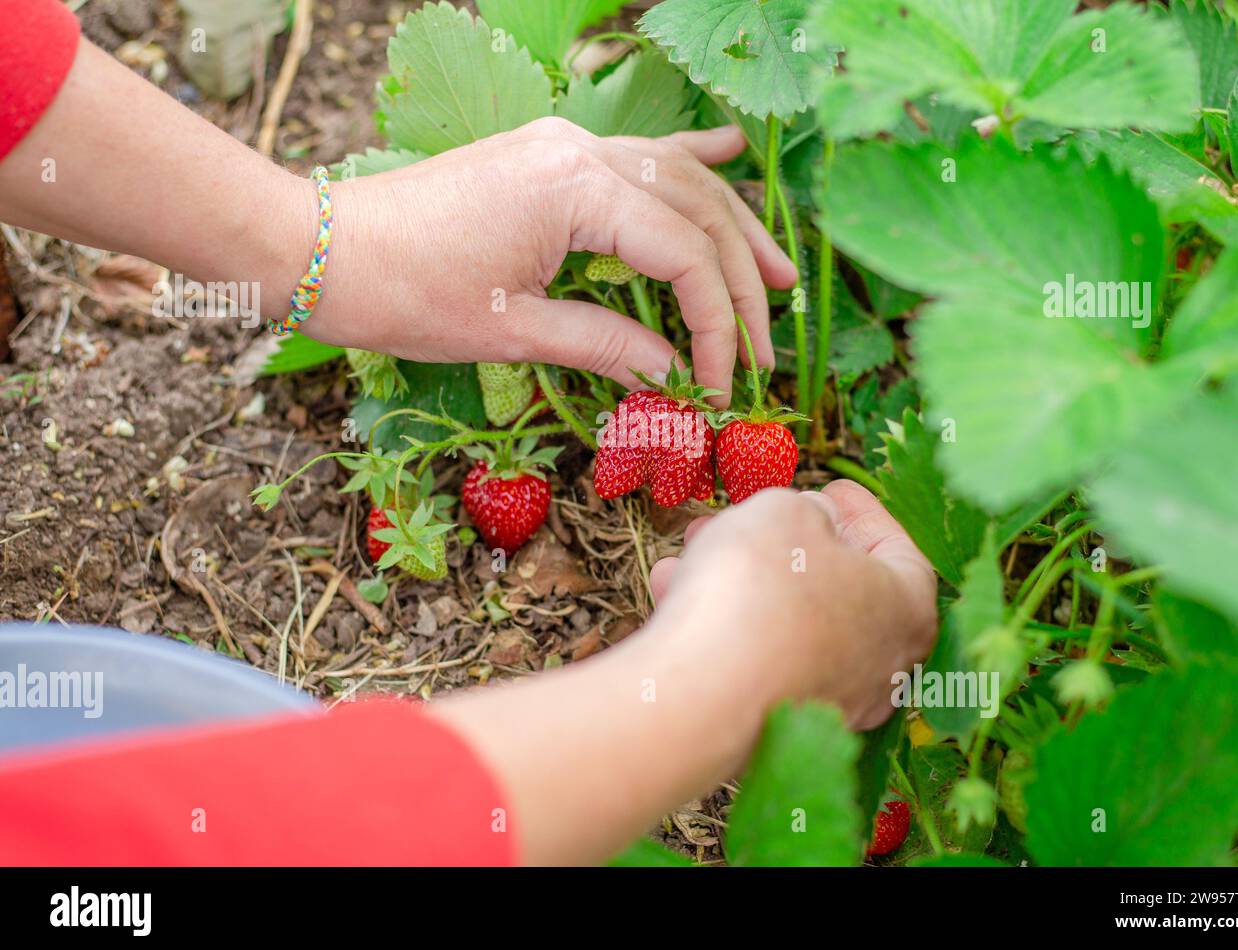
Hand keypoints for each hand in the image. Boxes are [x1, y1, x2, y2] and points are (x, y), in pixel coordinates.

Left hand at [309, 118, 797, 406]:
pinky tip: (733, 153)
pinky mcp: (547, 154)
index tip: (725, 384)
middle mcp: (581, 151)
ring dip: (730, 230)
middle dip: (741, 282)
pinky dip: (687, 161)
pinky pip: (636, 155)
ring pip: (676, 181)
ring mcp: (564, 144)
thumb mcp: (512, 332)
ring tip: (780, 275)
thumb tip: (673, 376)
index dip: (717, 326)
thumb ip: (606, 345)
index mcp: (576, 190)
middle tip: (770, 344)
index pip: (683, 258)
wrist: (323, 249)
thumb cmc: (406, 293)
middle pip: (695, 214)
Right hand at [648, 481, 937, 727]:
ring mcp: (826, 705)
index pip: (899, 551)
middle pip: (835, 588)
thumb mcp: (787, 511)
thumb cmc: (761, 586)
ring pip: (784, 623)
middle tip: (751, 513)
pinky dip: (721, 620)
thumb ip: (808, 509)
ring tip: (696, 545)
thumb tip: (813, 523)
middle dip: (785, 543)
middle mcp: (879, 668)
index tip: (831, 487)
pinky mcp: (771, 728)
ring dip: (741, 579)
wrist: (703, 693)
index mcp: (907, 611)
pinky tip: (676, 588)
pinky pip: (751, 659)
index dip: (862, 512)